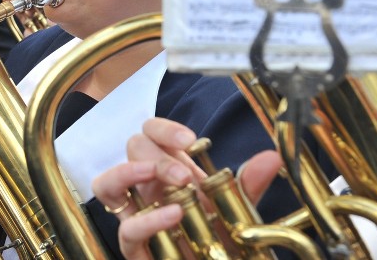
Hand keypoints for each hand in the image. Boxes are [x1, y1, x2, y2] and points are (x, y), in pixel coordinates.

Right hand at [92, 118, 281, 259]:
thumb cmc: (217, 239)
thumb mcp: (236, 209)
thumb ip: (248, 185)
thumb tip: (271, 159)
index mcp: (168, 169)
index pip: (151, 131)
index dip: (164, 129)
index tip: (190, 140)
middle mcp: (147, 187)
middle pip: (133, 149)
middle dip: (158, 155)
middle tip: (185, 176)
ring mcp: (136, 215)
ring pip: (105, 184)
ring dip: (127, 173)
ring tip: (153, 176)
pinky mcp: (134, 248)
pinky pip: (126, 230)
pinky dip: (147, 220)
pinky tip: (173, 216)